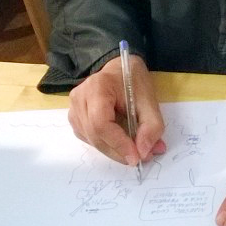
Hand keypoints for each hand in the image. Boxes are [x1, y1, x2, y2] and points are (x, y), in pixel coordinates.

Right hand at [67, 53, 166, 168]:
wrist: (118, 68)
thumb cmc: (132, 80)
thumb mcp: (149, 99)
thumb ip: (151, 126)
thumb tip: (144, 153)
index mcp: (97, 88)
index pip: (101, 123)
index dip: (118, 143)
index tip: (136, 157)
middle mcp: (79, 98)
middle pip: (95, 135)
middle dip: (118, 151)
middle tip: (140, 157)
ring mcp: (74, 108)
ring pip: (91, 140)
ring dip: (112, 150)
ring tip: (133, 149)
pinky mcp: (75, 117)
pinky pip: (88, 138)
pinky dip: (105, 144)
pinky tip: (118, 141)